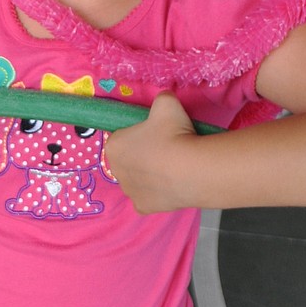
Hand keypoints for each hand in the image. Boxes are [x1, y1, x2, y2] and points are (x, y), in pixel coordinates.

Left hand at [104, 92, 199, 213]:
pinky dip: (158, 193)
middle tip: (166, 149)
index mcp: (114, 146)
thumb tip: (164, 98)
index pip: (123, 137)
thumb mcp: (167, 103)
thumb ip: (161, 99)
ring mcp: (129, 192)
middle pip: (128, 160)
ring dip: (150, 174)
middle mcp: (115, 171)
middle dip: (142, 155)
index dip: (139, 134)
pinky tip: (172, 185)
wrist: (191, 170)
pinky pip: (148, 197)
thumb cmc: (173, 134)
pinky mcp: (143, 207)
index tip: (156, 133)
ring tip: (174, 167)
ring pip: (138, 180)